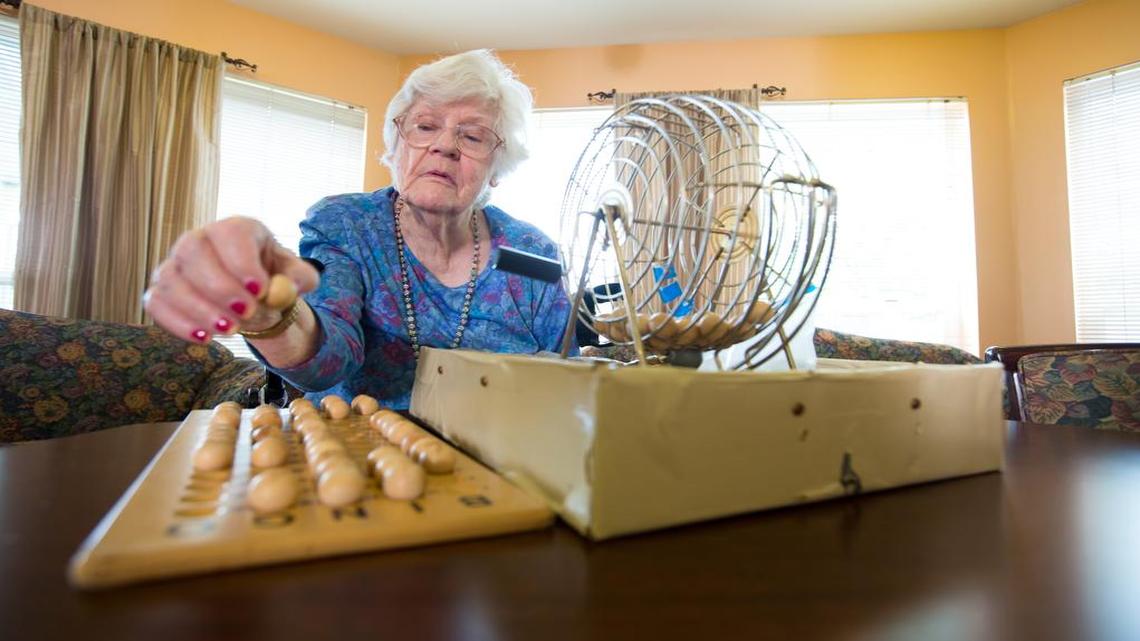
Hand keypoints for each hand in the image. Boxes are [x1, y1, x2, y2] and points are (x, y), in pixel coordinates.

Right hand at [144, 217, 319, 343]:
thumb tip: (285, 289)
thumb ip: (298, 279)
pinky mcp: (161, 291)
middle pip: (193, 251)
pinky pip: (156, 303)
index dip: (241, 261)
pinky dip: (178, 323)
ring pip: (171, 279)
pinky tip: (205, 338)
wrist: (254, 299)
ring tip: (231, 330)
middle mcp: (199, 240)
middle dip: (219, 287)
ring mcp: (175, 265)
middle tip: (246, 312)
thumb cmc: (274, 279)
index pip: (230, 233)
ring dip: (200, 308)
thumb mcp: (296, 277)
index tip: (259, 290)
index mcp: (236, 229)